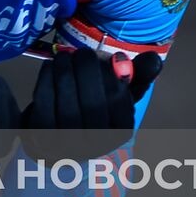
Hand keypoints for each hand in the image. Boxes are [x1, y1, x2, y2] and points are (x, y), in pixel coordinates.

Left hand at [20, 48, 161, 160]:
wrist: (58, 130)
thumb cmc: (94, 103)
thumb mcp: (119, 89)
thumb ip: (138, 74)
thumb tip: (154, 60)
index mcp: (120, 132)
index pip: (117, 100)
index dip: (109, 75)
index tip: (103, 57)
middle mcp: (96, 144)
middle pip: (92, 103)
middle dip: (86, 70)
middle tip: (81, 51)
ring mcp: (67, 145)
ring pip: (67, 103)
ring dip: (64, 70)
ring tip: (64, 55)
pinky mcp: (42, 137)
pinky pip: (44, 103)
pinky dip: (47, 79)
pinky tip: (50, 66)